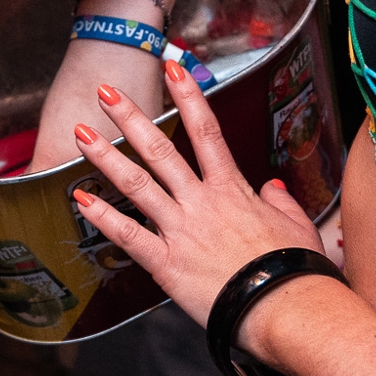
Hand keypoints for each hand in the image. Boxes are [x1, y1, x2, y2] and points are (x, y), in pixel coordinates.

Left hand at [72, 62, 321, 333]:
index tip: (172, 68)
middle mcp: (202, 202)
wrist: (283, 308)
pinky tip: (81, 200)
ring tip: (80, 133)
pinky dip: (102, 218)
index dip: (188, 95)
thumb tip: (272, 188)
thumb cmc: (293, 271)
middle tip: (106, 91)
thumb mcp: (296, 226)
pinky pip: (128, 236)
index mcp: (232, 189)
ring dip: (105, 157)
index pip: (207, 130)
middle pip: (161, 149)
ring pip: (137, 184)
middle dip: (131, 117)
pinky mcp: (166, 263)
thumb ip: (280, 202)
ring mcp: (181, 230)